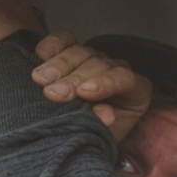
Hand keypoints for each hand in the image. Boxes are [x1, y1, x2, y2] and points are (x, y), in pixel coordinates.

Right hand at [32, 32, 152, 142]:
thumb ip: (105, 125)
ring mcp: (94, 58)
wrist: (79, 132)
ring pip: (80, 52)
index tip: (84, 92)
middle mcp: (116, 69)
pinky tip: (41, 54)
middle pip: (97, 65)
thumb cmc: (95, 134)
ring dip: (58, 66)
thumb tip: (104, 114)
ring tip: (40, 80)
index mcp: (135, 90)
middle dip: (73, 79)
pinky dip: (52, 45)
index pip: (124, 79)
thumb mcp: (104, 135)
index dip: (104, 83)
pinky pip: (64, 40)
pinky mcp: (73, 50)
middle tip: (53, 93)